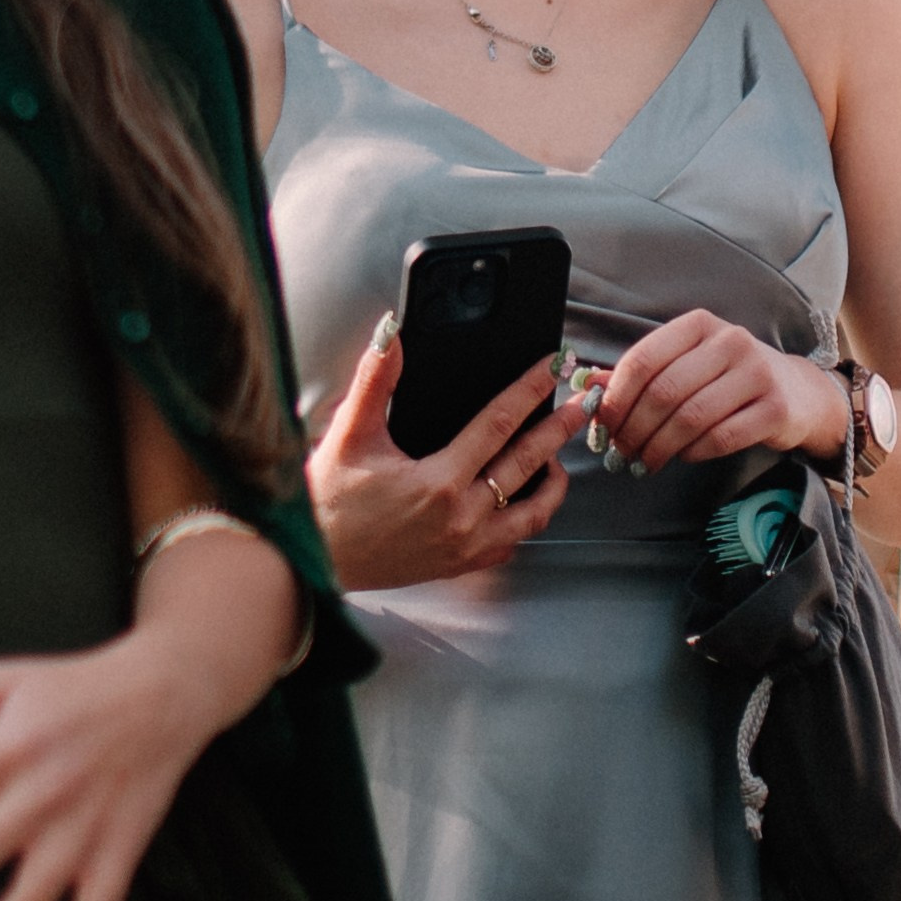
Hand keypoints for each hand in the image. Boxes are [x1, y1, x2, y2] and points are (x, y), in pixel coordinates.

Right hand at [308, 332, 584, 588]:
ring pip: (532, 514)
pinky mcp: (460, 565)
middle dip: (561, 428)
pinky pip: (510, 543)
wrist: (315, 562)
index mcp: (439, 482)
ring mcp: (465, 547)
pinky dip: (525, 520)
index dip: (530, 390)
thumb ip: (375, 380)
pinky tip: (525, 502)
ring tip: (560, 456)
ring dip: (553, 482)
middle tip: (586, 402)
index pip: (499, 425)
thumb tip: (394, 334)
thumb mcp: (349, 435)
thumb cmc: (329, 501)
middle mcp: (461, 518)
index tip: (552, 366)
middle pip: (528, 464)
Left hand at [594, 309, 845, 472]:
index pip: (644, 359)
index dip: (617, 396)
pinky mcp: (776, 409)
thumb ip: (642, 373)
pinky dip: (693, 453)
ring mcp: (757, 374)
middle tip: (621, 451)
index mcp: (700, 324)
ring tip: (646, 461)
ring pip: (691, 418)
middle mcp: (731, 342)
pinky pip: (721, 438)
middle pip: (664, 392)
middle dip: (635, 428)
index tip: (603, 423)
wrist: (798, 391)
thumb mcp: (688, 362)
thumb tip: (591, 388)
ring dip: (660, 446)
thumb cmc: (730, 377)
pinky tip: (683, 456)